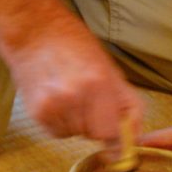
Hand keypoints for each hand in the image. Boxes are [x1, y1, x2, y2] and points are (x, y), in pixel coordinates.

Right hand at [2, 11, 146, 146]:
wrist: (36, 32)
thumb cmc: (78, 46)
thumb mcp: (111, 69)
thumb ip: (128, 104)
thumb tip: (135, 139)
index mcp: (98, 82)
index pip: (111, 132)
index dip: (114, 131)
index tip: (113, 126)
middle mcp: (74, 96)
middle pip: (93, 135)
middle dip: (95, 123)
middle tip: (89, 100)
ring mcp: (52, 105)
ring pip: (74, 135)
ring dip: (76, 122)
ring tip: (70, 96)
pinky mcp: (36, 112)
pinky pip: (57, 133)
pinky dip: (60, 122)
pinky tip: (58, 100)